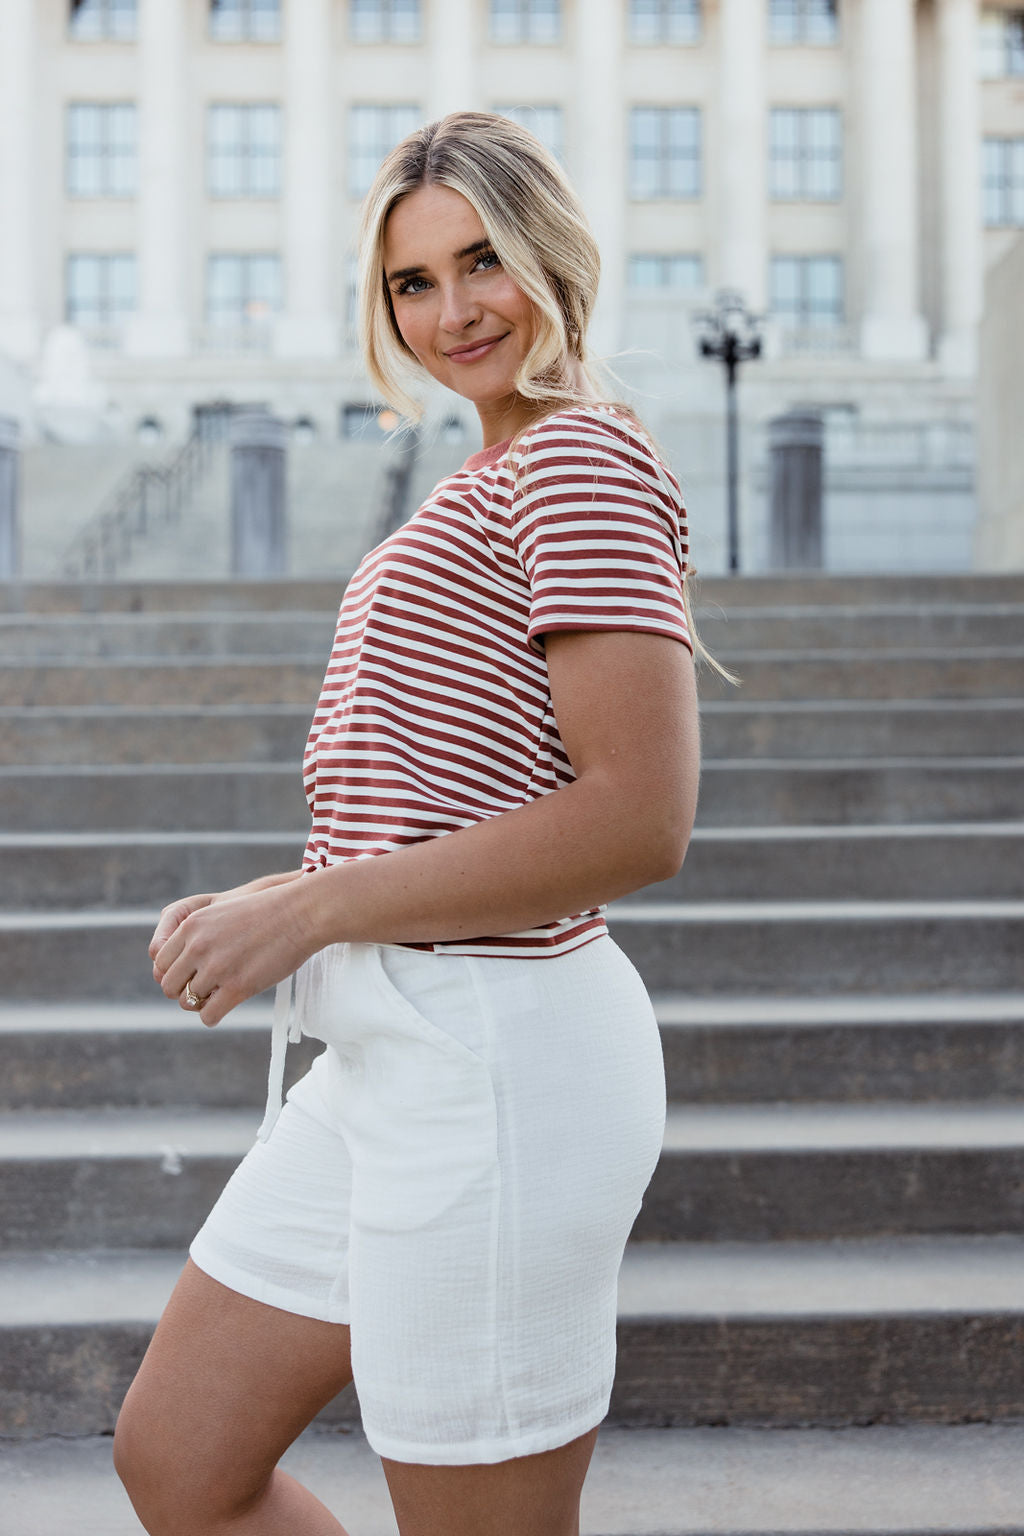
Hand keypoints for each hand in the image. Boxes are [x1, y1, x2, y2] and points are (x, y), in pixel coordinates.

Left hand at [153, 880, 319, 1026]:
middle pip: (169, 985)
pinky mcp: (237, 986)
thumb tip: (186, 964)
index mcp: (191, 926)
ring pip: (187, 1002)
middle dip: (183, 990)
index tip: (190, 975)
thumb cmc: (267, 912)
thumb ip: (199, 933)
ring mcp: (217, 967)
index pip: (160, 962)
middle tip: (204, 989)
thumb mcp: (223, 911)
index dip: (174, 973)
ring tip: (219, 996)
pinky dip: (212, 1016)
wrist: (300, 913)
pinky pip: (208, 1015)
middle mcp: (198, 946)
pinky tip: (224, 1007)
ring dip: (200, 1003)